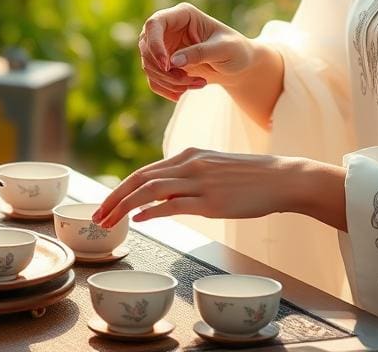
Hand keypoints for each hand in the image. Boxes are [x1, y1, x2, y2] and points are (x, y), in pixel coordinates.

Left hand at [92, 147, 294, 227]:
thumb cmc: (249, 178)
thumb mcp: (213, 169)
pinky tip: (140, 220)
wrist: (281, 178)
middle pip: (140, 178)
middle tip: (96, 216)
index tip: (104, 205)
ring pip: (151, 189)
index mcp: (188, 155)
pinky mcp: (212, 200)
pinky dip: (153, 211)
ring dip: (124, 206)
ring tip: (108, 222)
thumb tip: (159, 198)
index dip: (120, 189)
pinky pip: (175, 204)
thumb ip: (186, 178)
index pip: (144, 171)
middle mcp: (190, 164)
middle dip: (114, 198)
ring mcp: (200, 181)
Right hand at [139, 3, 257, 101]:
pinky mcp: (163, 63)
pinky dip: (167, 89)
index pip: (154, 24)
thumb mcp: (224, 50)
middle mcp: (168, 28)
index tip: (167, 65)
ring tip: (197, 85)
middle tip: (188, 82)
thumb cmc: (236, 51)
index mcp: (182, 15)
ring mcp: (163, 45)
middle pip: (147, 48)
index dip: (155, 44)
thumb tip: (172, 62)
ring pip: (149, 66)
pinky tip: (185, 92)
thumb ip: (200, 53)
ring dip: (169, 82)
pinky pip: (153, 78)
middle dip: (165, 70)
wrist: (238, 66)